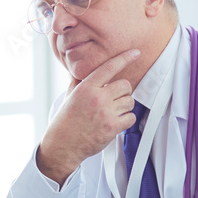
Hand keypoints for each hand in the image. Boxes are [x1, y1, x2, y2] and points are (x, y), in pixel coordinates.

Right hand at [36, 49, 140, 184]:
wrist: (62, 144)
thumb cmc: (65, 122)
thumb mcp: (69, 96)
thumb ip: (78, 82)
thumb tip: (80, 70)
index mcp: (86, 88)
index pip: (109, 67)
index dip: (125, 58)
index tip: (135, 53)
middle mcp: (97, 98)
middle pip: (125, 85)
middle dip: (123, 91)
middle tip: (116, 98)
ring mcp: (105, 113)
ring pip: (130, 101)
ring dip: (125, 105)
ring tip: (115, 110)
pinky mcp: (111, 127)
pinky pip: (130, 117)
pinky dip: (127, 119)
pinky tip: (117, 120)